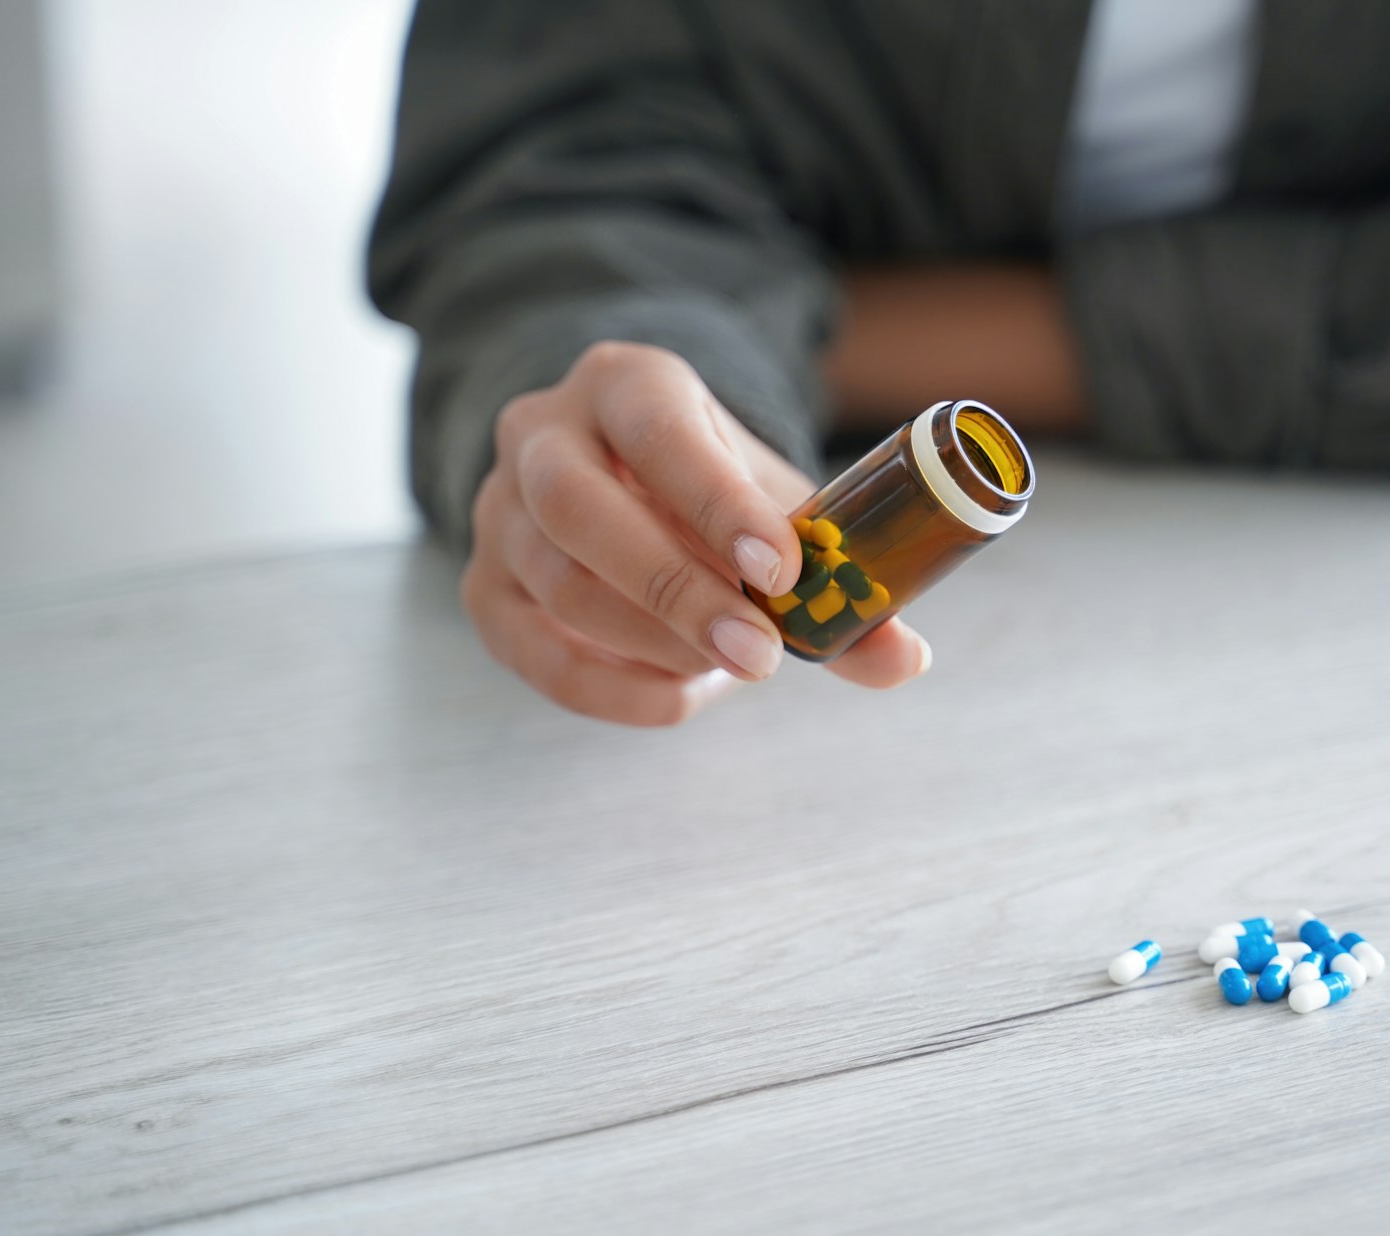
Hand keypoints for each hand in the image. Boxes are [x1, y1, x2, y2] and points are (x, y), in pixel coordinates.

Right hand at [463, 342, 931, 725]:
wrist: (624, 481)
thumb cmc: (710, 490)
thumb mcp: (773, 504)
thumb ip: (837, 577)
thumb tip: (904, 658)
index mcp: (625, 383)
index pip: (659, 429)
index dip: (717, 502)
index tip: (783, 570)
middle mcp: (541, 433)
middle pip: (581, 510)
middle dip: (676, 592)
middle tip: (761, 655)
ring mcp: (499, 510)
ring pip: (558, 583)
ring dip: (655, 644)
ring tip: (734, 666)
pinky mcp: (484, 586)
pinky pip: (531, 651)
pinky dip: (611, 691)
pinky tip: (682, 698)